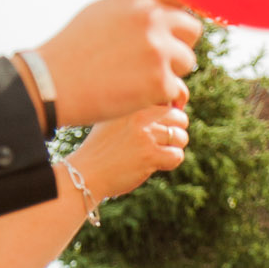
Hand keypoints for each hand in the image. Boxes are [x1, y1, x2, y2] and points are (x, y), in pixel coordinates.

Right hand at [34, 0, 201, 124]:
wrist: (54, 82)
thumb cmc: (75, 48)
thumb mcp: (104, 10)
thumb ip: (138, 5)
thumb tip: (165, 5)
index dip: (188, 7)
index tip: (185, 20)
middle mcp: (151, 18)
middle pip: (192, 29)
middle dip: (179, 44)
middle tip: (155, 58)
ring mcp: (158, 50)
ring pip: (187, 61)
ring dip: (171, 71)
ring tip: (139, 76)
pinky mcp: (160, 82)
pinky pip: (176, 89)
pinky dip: (160, 95)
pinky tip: (135, 93)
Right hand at [71, 104, 188, 203]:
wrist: (87, 171)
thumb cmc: (103, 146)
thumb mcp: (114, 116)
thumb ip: (139, 109)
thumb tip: (173, 106)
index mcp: (132, 101)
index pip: (167, 96)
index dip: (173, 110)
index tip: (166, 122)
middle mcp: (139, 114)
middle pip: (180, 117)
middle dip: (176, 131)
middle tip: (162, 142)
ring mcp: (145, 135)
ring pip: (181, 137)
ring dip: (174, 148)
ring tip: (158, 153)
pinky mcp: (149, 156)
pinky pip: (177, 156)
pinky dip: (171, 162)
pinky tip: (156, 163)